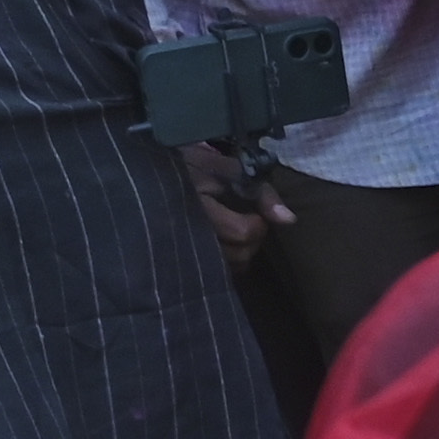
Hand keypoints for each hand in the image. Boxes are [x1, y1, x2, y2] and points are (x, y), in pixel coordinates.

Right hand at [181, 142, 282, 275]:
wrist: (150, 174)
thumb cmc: (188, 166)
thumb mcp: (222, 167)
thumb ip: (259, 191)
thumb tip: (288, 219)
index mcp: (198, 207)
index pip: (241, 232)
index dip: (257, 223)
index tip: (252, 210)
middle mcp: (190, 234)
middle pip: (239, 255)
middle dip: (253, 239)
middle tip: (247, 220)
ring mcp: (184, 250)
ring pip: (230, 266)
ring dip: (242, 251)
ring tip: (235, 229)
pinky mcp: (183, 260)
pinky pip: (217, 272)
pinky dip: (228, 259)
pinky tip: (223, 241)